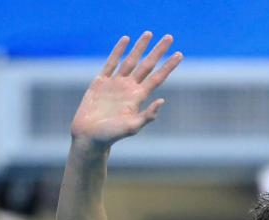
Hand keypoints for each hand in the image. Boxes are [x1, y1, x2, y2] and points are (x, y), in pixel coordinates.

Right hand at [70, 32, 182, 147]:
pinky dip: (118, 51)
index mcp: (138, 97)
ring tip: (149, 34)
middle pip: (147, 65)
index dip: (168, 66)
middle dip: (158, 51)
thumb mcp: (132, 127)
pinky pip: (111, 63)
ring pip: (130, 60)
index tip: (179, 54)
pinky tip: (125, 40)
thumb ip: (147, 116)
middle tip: (169, 37)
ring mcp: (115, 84)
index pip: (157, 77)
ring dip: (140, 47)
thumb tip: (162, 101)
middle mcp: (129, 88)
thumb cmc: (111, 136)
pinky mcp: (100, 82)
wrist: (90, 137)